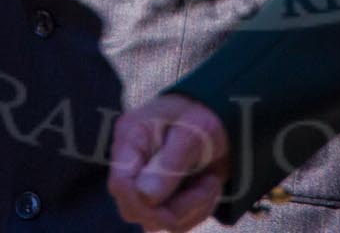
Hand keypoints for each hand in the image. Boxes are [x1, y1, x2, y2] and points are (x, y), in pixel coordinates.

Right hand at [109, 94, 232, 230]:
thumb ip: (169, 163)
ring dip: (191, 209)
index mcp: (131, 138)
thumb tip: (144, 197)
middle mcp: (132, 164)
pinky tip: (208, 188)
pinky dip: (196, 212)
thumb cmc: (203, 117)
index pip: (120, 183)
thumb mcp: (193, 134)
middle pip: (133, 209)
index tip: (174, 203)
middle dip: (174, 209)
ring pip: (155, 222)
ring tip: (211, 182)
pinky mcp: (159, 199)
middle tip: (207, 187)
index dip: (143, 201)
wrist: (219, 121)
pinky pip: (173, 223)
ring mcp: (143, 183)